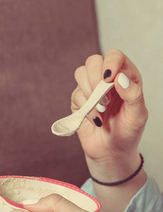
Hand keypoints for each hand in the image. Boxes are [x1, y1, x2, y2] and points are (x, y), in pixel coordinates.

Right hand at [72, 49, 146, 169]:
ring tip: (101, 108)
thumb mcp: (138, 115)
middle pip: (93, 61)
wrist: (111, 152)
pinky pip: (76, 95)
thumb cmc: (128, 133)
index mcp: (126, 77)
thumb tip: (120, 78)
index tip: (108, 79)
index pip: (115, 57)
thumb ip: (133, 94)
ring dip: (89, 92)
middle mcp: (107, 80)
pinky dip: (86, 108)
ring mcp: (91, 90)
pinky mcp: (79, 102)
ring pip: (80, 73)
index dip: (110, 63)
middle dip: (95, 79)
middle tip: (104, 98)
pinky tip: (96, 120)